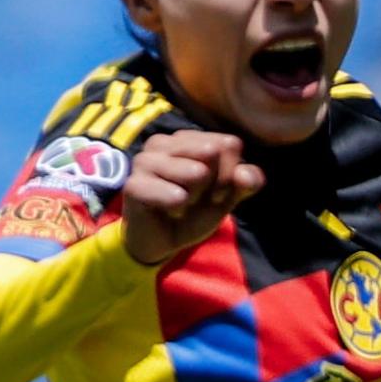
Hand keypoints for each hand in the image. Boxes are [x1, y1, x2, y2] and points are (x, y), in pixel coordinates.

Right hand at [119, 128, 262, 265]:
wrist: (161, 242)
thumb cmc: (192, 213)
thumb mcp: (227, 197)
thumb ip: (246, 182)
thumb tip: (245, 174)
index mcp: (188, 139)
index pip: (229, 144)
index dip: (231, 173)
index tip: (216, 192)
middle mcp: (164, 142)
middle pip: (213, 151)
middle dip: (215, 184)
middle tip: (197, 199)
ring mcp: (145, 160)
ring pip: (196, 172)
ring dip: (195, 197)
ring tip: (181, 203)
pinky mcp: (134, 184)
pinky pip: (174, 194)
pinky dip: (178, 208)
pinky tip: (169, 211)